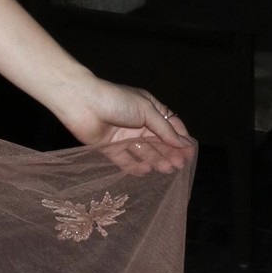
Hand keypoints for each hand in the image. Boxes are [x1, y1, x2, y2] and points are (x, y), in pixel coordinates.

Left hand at [53, 79, 195, 175]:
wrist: (81, 104)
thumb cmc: (116, 101)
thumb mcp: (146, 111)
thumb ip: (165, 129)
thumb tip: (185, 143)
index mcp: (149, 109)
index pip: (170, 125)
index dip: (180, 139)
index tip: (190, 153)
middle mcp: (138, 123)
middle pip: (158, 141)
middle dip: (169, 152)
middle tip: (178, 165)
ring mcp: (123, 136)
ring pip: (144, 152)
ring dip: (156, 160)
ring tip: (165, 169)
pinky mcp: (109, 148)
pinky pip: (125, 160)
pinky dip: (135, 166)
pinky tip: (145, 171)